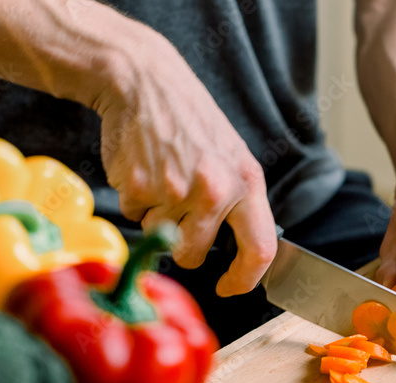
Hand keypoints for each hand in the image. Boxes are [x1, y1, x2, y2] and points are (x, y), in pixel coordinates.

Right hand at [94, 38, 276, 295]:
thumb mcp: (232, 156)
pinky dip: (136, 200)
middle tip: (180, 216)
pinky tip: (144, 168)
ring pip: (163, 236)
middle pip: (195, 254)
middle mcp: (214, 189)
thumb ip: (239, 200)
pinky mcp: (138, 187)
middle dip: (184, 248)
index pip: (260, 248)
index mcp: (246, 182)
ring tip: (163, 175)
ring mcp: (174, 190)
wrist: (144, 82)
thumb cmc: (190, 121)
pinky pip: (135, 215)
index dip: (245, 279)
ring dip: (158, 217)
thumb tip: (243, 251)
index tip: (230, 288)